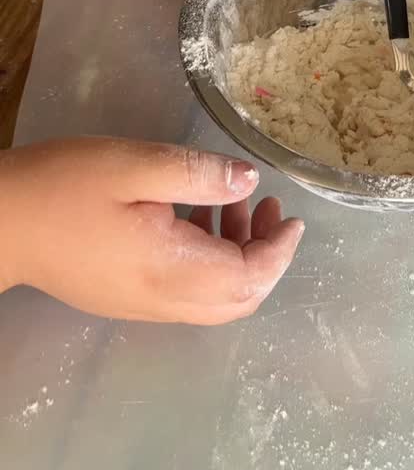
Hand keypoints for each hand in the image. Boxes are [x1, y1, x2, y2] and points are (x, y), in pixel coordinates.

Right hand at [0, 138, 302, 323]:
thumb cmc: (65, 185)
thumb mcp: (135, 164)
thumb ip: (198, 174)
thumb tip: (251, 182)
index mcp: (171, 270)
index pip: (248, 279)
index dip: (279, 252)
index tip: (293, 216)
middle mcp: (162, 299)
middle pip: (236, 300)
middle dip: (265, 257)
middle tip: (270, 209)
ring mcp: (142, 304)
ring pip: (212, 298)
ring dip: (237, 256)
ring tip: (236, 205)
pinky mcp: (124, 296)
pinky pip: (185, 291)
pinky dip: (208, 261)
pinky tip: (195, 217)